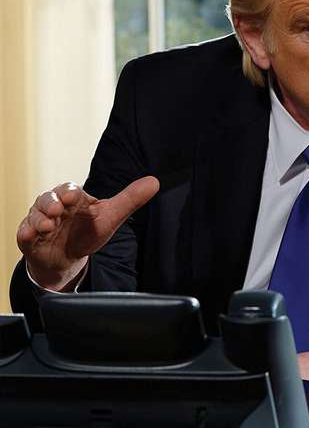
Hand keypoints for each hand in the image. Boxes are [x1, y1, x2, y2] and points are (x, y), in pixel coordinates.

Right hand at [16, 176, 159, 290]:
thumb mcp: (111, 217)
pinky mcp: (29, 237)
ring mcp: (40, 221)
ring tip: (49, 225)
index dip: (70, 192)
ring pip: (35, 214)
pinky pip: (24, 233)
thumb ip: (130, 200)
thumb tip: (154, 181)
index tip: (73, 197)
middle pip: (48, 198)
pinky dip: (27, 233)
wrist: (68, 258)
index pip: (70, 190)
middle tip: (58, 209)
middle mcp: (54, 206)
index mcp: (74, 199)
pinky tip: (30, 234)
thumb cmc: (88, 232)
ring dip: (40, 218)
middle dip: (51, 203)